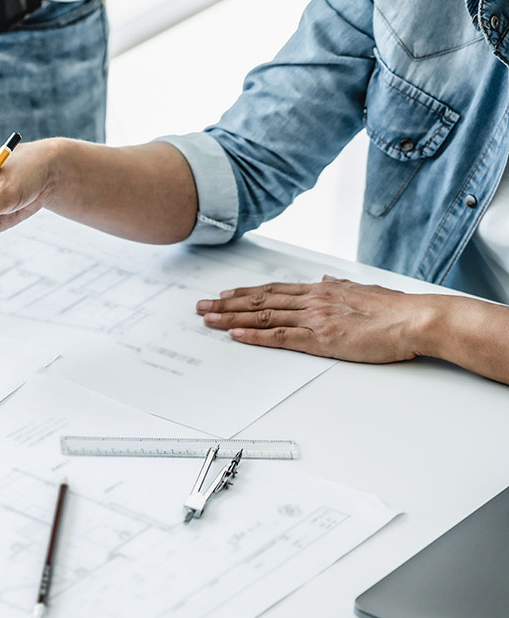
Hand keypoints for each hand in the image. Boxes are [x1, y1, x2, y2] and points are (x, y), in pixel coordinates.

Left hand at [195, 276, 433, 362]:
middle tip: (201, 307)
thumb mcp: (362, 289)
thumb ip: (339, 285)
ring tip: (208, 320)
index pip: (273, 290)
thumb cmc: (395, 309)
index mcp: (321, 290)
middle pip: (260, 301)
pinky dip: (255, 336)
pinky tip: (236, 335)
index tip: (224, 294)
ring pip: (263, 317)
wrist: (416, 318)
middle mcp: (312, 300)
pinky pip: (280, 337)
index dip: (245, 293)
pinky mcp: (322, 339)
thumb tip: (324, 278)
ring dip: (231, 319)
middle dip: (227, 304)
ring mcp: (315, 319)